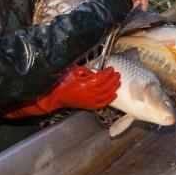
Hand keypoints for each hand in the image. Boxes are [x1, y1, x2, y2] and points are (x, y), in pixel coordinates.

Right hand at [3, 66, 120, 118]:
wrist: (56, 96)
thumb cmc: (63, 83)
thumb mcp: (74, 71)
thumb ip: (86, 71)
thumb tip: (95, 72)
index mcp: (86, 83)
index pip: (101, 77)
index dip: (108, 72)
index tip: (111, 68)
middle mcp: (90, 93)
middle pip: (106, 85)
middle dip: (113, 79)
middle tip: (117, 74)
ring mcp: (90, 100)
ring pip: (106, 94)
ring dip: (113, 87)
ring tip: (118, 82)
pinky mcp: (89, 106)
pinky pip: (102, 103)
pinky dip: (109, 99)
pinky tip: (114, 94)